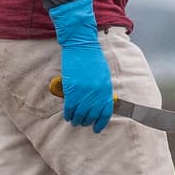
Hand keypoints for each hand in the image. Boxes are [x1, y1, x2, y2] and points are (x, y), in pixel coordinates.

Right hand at [49, 0, 112, 132]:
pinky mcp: (72, 90)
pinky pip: (70, 108)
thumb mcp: (102, 75)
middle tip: (83, 123)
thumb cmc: (93, 58)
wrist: (82, 46)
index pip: (105, 112)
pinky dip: (68, 114)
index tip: (97, 128)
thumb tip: (99, 102)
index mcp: (106, 89)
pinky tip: (68, 116)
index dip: (101, 123)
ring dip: (77, 120)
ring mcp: (84, 93)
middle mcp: (97, 94)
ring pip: (80, 114)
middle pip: (92, 115)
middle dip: (87, 122)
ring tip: (75, 121)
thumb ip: (102, 90)